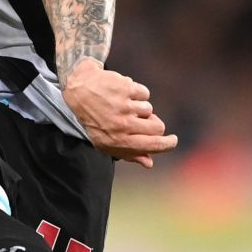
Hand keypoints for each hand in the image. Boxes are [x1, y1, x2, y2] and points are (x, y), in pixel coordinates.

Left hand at [61, 59, 177, 167]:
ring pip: (149, 109)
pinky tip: (123, 93)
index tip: (172, 141)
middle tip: (144, 120)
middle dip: (154, 124)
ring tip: (123, 105)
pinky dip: (136, 92)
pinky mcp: (126, 88)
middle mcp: (122, 125)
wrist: (78, 89)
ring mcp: (124, 106)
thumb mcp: (105, 142)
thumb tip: (150, 163)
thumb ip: (129, 154)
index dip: (167, 144)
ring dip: (140, 107)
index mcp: (118, 141)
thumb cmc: (93, 120)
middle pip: (157, 127)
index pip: (153, 145)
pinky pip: (144, 93)